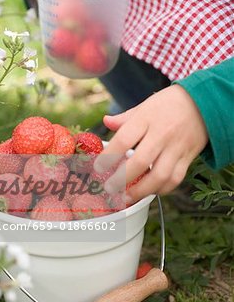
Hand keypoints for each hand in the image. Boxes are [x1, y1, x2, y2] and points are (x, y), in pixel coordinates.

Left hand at [94, 85, 207, 202]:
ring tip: (126, 197)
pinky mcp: (188, 158)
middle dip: (122, 179)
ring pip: (159, 176)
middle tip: (109, 188)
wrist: (204, 104)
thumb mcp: (145, 105)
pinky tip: (149, 191)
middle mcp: (162, 134)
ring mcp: (176, 148)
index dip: (109, 156)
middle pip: (140, 161)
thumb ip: (125, 118)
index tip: (98, 167)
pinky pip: (175, 179)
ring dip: (141, 190)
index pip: (124, 139)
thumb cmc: (169, 104)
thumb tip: (106, 122)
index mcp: (147, 118)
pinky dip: (161, 189)